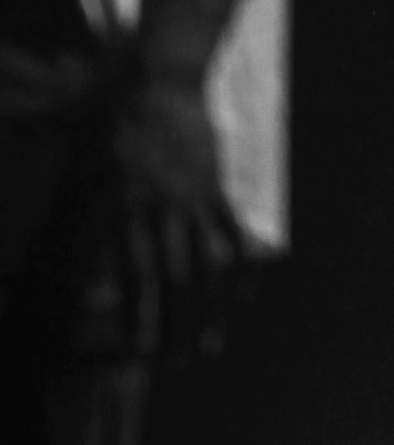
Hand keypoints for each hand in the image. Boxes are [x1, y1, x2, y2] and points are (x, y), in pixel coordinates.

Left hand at [93, 65, 244, 359]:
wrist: (159, 82)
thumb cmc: (117, 127)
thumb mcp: (97, 175)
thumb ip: (102, 219)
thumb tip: (95, 266)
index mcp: (126, 210)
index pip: (137, 274)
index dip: (141, 313)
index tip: (142, 349)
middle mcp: (161, 210)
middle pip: (175, 277)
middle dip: (178, 324)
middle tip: (181, 362)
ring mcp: (193, 198)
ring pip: (206, 262)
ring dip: (211, 307)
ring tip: (214, 342)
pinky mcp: (214, 185)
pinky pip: (230, 230)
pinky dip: (240, 263)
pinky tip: (246, 294)